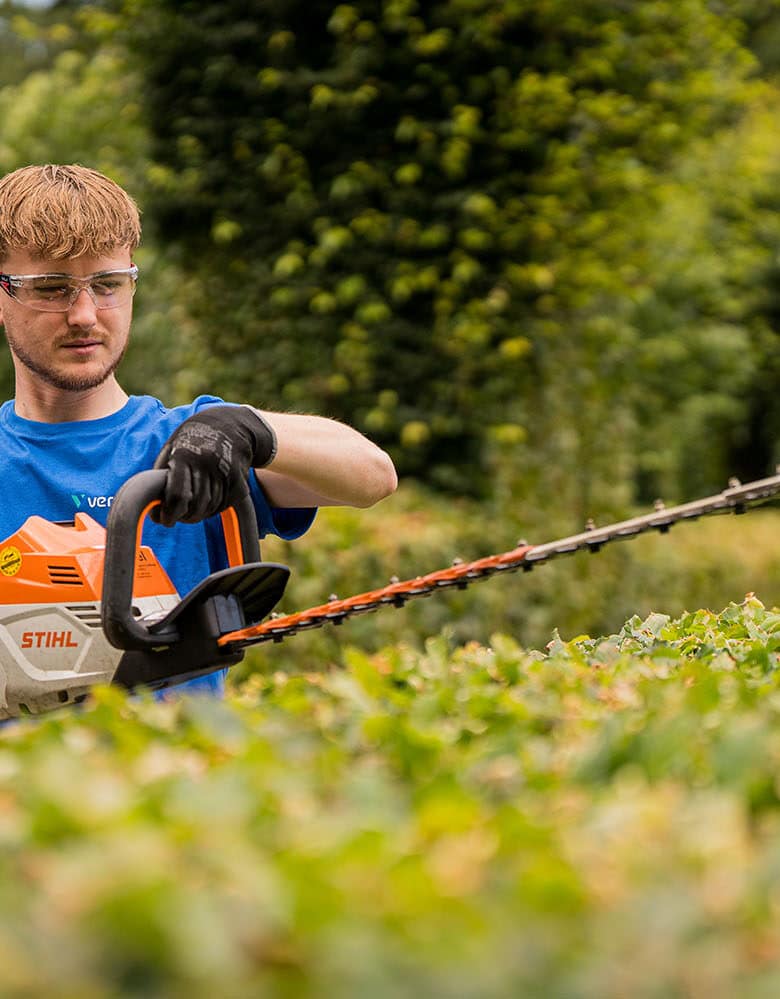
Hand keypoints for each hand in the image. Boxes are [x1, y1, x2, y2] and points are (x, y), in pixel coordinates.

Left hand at [152, 406, 275, 525]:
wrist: (229, 427)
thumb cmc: (192, 440)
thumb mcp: (171, 448)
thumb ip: (161, 474)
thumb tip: (152, 505)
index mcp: (184, 456)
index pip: (178, 496)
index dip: (169, 514)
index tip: (164, 520)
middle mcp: (206, 464)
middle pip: (195, 506)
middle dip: (183, 517)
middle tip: (176, 518)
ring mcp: (225, 474)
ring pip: (209, 509)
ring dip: (198, 514)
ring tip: (190, 509)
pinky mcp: (239, 482)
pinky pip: (223, 506)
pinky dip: (213, 509)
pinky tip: (206, 501)